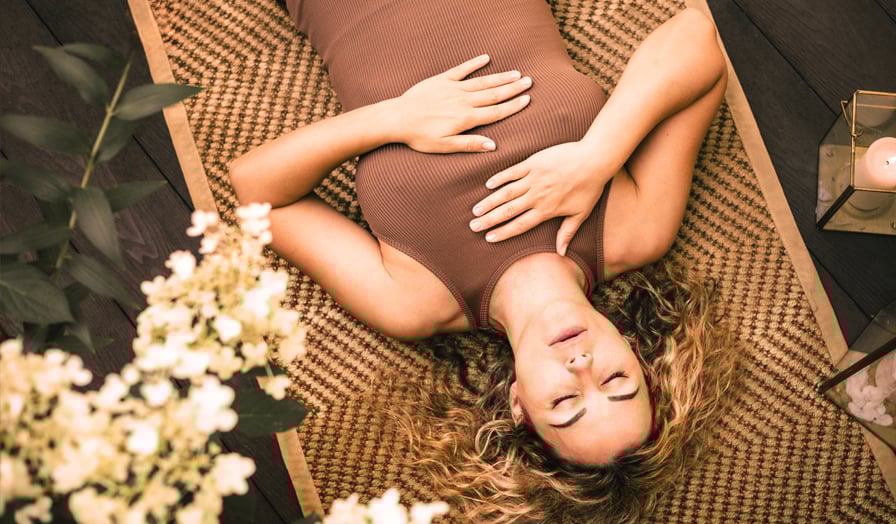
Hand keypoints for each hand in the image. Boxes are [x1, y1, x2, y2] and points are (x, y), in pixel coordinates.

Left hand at [394, 54, 531, 152]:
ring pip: (482, 82)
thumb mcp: (445, 146)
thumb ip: (469, 145)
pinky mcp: (442, 80)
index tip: (526, 100)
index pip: (495, 112)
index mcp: (466, 119)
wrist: (398, 118)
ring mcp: (453, 88)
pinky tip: (486, 58)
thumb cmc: (420, 136)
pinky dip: (474, 63)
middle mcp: (463, 101)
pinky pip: (461, 70)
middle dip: (512, 88)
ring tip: (516, 73)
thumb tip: (492, 146)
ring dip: (500, 77)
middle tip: (529, 82)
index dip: (513, 106)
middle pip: (493, 94)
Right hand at [469, 141, 611, 255]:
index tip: (489, 238)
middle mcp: (536, 197)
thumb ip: (567, 233)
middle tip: (474, 226)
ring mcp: (533, 179)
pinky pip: (512, 172)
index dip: (503, 232)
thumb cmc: (589, 187)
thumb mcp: (581, 214)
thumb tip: (561, 253)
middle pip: (508, 211)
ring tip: (476, 210)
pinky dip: (499, 178)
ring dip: (489, 202)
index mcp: (546, 210)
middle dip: (489, 220)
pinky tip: (488, 185)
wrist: (594, 159)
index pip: (520, 225)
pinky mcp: (533, 163)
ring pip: (506, 193)